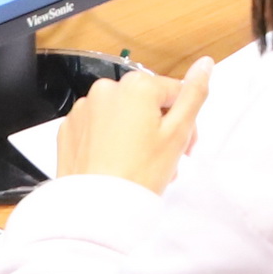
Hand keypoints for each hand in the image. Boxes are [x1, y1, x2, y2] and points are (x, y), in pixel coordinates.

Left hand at [51, 58, 211, 193]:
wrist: (97, 210)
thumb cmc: (141, 173)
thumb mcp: (178, 134)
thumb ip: (194, 94)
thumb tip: (205, 63)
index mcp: (137, 84)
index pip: (174, 93)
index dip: (185, 122)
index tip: (185, 149)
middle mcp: (106, 88)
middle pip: (146, 102)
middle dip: (158, 127)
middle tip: (163, 161)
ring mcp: (83, 108)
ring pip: (120, 114)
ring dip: (133, 133)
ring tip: (138, 167)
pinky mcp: (67, 129)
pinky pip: (96, 127)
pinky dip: (107, 140)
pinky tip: (114, 164)